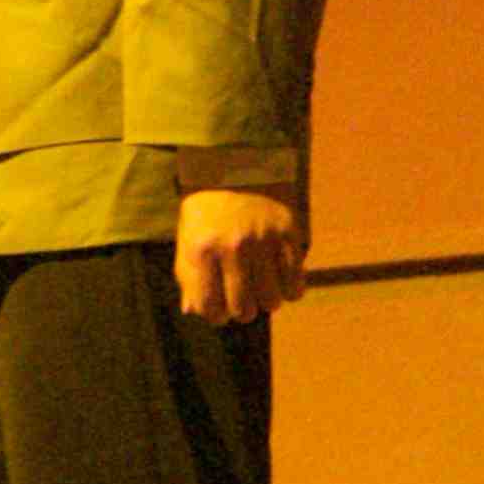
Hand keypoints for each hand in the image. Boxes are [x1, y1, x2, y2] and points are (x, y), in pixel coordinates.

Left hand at [176, 187, 306, 324]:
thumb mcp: (188, 240)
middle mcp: (233, 246)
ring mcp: (263, 239)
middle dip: (242, 312)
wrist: (236, 167)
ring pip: (271, 301)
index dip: (217, 316)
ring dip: (267, 303)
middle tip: (244, 302)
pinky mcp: (288, 232)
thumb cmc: (207, 213)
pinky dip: (291, 292)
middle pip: (243, 309)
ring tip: (263, 293)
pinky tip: (283, 285)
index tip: (221, 311)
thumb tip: (193, 311)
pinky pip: (295, 283)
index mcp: (202, 249)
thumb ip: (188, 277)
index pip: (210, 307)